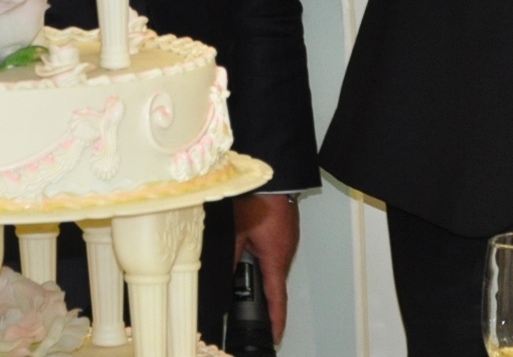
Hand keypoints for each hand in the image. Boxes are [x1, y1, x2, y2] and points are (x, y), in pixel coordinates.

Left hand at [234, 193, 299, 342]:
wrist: (274, 176)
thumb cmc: (258, 200)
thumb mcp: (237, 232)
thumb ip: (232, 256)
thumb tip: (225, 274)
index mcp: (275, 258)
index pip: (277, 298)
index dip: (276, 320)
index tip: (275, 336)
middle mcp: (285, 253)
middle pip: (274, 283)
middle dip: (264, 297)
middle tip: (252, 311)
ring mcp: (287, 241)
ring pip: (273, 266)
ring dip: (262, 273)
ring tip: (247, 280)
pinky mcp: (285, 231)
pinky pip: (275, 251)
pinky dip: (265, 258)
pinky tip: (252, 253)